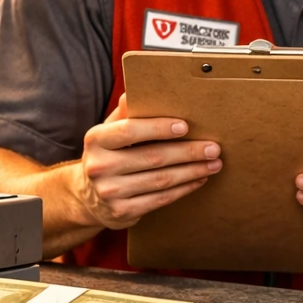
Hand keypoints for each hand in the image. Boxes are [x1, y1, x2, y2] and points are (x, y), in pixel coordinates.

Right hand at [69, 95, 222, 229]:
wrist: (88, 196)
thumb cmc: (109, 154)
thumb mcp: (110, 131)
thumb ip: (126, 114)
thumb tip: (135, 91)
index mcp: (96, 140)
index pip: (129, 130)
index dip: (158, 128)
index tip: (185, 126)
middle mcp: (99, 167)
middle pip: (152, 157)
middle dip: (188, 152)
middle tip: (213, 148)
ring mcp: (110, 192)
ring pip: (161, 180)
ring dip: (192, 171)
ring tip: (214, 163)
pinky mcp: (122, 211)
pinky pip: (161, 199)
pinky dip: (184, 188)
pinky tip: (199, 179)